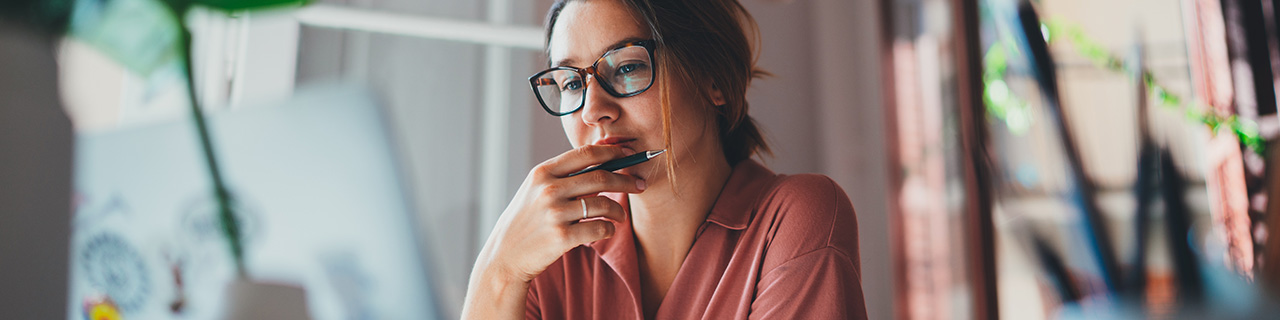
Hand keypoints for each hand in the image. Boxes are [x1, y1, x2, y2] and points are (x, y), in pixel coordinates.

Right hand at [470, 144, 645, 285]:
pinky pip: (600, 229)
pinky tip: (607, 230)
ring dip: (619, 210)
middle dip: (626, 180)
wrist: (504, 256)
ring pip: (604, 204)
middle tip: (640, 185)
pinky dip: (609, 229)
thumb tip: (601, 158)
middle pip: (601, 177)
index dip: (613, 151)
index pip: (585, 154)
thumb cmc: (526, 221)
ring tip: (621, 215)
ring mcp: (555, 213)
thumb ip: (562, 175)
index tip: (630, 153)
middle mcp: (548, 189)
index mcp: (542, 172)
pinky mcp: (561, 237)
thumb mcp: (535, 190)